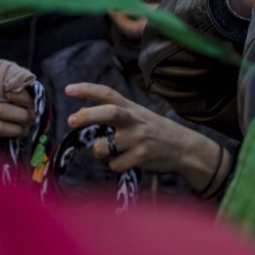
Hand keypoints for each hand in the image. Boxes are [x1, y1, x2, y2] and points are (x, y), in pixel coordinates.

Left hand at [65, 83, 219, 186]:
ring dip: (100, 152)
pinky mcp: (141, 157)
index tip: (68, 89)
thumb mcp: (138, 116)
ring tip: (112, 152)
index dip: (88, 90)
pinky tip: (129, 161)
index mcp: (132, 108)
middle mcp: (135, 120)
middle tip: (71, 120)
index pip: (108, 94)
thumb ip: (112, 114)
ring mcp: (138, 139)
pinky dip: (116, 165)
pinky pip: (114, 165)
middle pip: (109, 112)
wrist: (186, 149)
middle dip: (88, 115)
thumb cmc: (155, 132)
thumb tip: (80, 113)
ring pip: (103, 147)